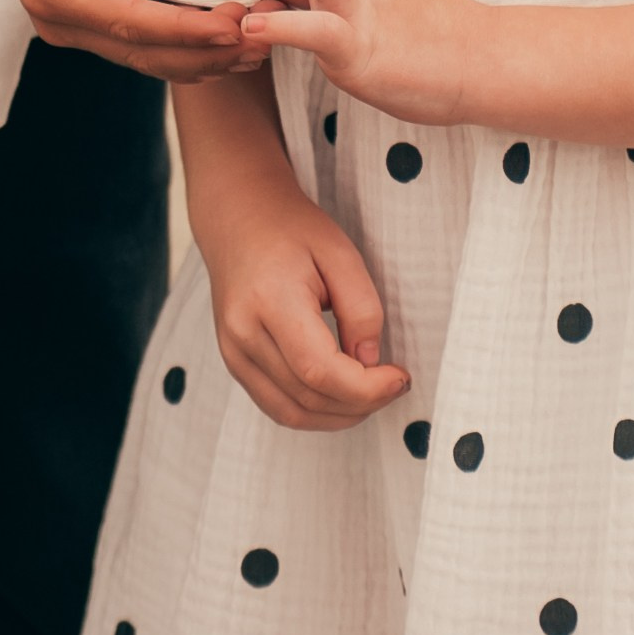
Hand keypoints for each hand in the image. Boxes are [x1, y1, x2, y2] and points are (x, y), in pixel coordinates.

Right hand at [0, 0, 254, 83]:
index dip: (182, 28)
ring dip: (202, 56)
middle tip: (260, 38)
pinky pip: (145, 42)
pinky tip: (228, 36)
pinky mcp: (93, 16)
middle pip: (144, 50)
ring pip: (148, 55)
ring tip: (259, 43)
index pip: (127, 21)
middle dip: (204, 50)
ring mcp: (78, 23)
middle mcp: (63, 19)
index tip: (231, 23)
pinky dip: (187, 44)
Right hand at [197, 169, 409, 431]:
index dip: (366, 388)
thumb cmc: (290, 229)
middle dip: (361, 404)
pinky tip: (340, 396)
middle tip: (393, 384)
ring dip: (339, 416)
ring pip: (292, 413)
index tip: (399, 377)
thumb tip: (370, 362)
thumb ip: (361, 308)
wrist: (239, 218)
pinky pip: (277, 407)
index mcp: (269, 300)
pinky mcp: (235, 363)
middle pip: (308, 397)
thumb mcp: (340, 252)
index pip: (319, 371)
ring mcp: (233, 353)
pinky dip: (314, 412)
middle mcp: (243, 334)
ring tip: (371, 393)